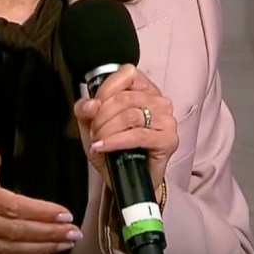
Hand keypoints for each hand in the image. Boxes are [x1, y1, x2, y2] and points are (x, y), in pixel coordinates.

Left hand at [73, 64, 177, 195]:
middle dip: (101, 117)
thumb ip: (85, 109)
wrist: (125, 178)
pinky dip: (116, 141)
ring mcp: (166, 119)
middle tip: (94, 132)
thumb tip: (91, 104)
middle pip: (124, 98)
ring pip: (130, 115)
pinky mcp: (168, 139)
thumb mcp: (91, 123)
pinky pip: (138, 135)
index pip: (125, 74)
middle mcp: (158, 100)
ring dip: (107, 130)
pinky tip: (104, 147)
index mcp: (143, 88)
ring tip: (99, 141)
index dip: (104, 91)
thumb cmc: (112, 147)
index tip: (92, 109)